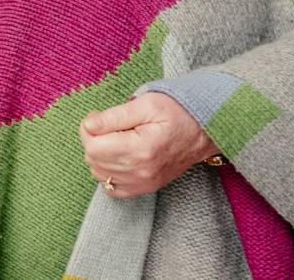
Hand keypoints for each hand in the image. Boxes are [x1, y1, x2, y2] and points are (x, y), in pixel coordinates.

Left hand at [80, 92, 218, 198]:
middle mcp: (142, 172)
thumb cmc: (177, 112)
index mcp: (141, 149)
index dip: (89, 128)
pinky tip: (117, 156)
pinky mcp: (147, 188)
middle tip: (108, 124)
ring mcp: (144, 183)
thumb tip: (88, 125)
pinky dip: (108, 173)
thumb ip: (114, 116)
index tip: (99, 116)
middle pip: (94, 160)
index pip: (93, 147)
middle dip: (93, 140)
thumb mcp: (146, 104)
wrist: (205, 130)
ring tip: (115, 138)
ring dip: (100, 155)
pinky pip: (113, 189)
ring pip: (100, 174)